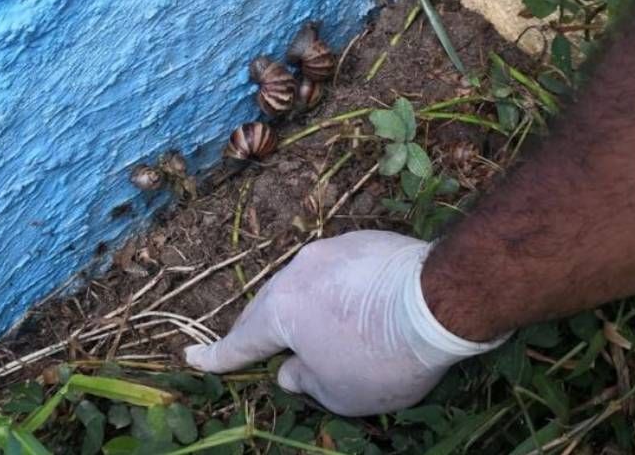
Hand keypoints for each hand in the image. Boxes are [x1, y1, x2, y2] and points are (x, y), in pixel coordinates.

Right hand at [184, 230, 505, 415]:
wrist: (441, 300)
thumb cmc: (384, 357)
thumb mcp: (339, 392)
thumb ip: (304, 382)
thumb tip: (290, 368)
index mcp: (281, 311)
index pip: (241, 342)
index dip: (217, 357)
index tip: (193, 356)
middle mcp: (298, 271)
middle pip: (273, 307)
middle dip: (265, 331)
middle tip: (257, 349)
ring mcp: (333, 250)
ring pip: (308, 284)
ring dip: (308, 308)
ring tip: (320, 331)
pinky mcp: (366, 240)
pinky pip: (340, 272)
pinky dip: (339, 292)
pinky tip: (359, 308)